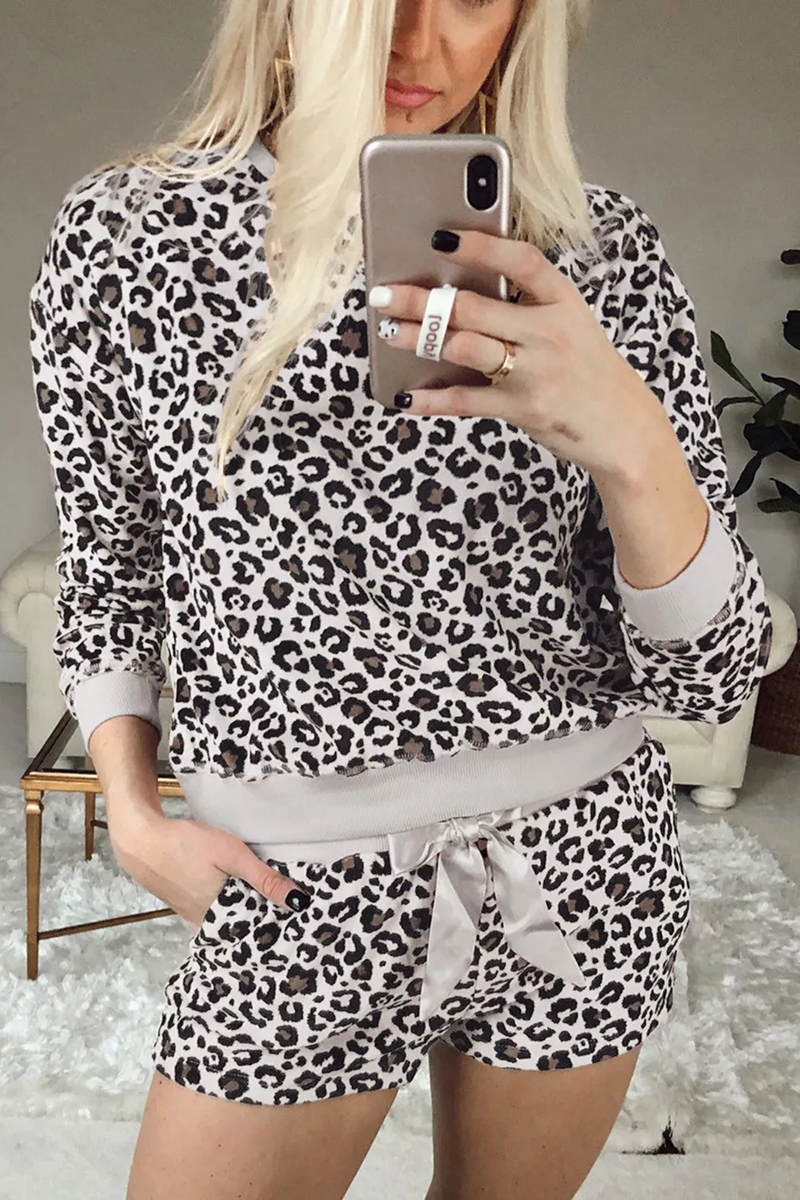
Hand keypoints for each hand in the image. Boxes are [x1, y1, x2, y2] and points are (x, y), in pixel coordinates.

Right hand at [110, 810, 312, 932]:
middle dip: (265, 921)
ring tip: (270, 902)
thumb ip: (264, 879)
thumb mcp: (231, 855)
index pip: (260, 930)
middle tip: (291, 912)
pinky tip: (237, 896)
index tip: (302, 921)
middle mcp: (207, 924)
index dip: (280, 924)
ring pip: (229, 922)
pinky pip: (214, 915)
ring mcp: (194, 917)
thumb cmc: (187, 845)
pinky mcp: (186, 907)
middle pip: (244, 928)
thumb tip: (298, 902)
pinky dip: (228, 908)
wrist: (142, 841)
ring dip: (247, 914)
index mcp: (222, 917)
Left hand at [368, 227, 667, 479]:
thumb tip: (460, 293)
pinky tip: (404, 395)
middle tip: (383, 296)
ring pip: (464, 347)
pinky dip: (431, 399)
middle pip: (474, 307)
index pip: (521, 260)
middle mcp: (549, 331)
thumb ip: (526, 306)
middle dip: (421, 300)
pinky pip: (466, 401)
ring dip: (419, 340)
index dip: (480, 245)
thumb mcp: (570, 325)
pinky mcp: (523, 409)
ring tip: (388, 334)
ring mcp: (535, 371)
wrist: (622, 426)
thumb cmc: (587, 370)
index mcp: (562, 300)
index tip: (440, 236)